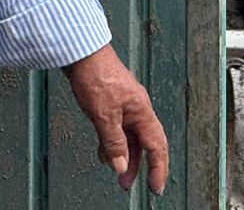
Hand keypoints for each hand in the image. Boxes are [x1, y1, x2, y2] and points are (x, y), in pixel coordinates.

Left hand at [63, 45, 168, 193]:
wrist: (84, 56)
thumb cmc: (98, 78)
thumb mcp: (103, 116)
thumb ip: (114, 143)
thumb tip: (120, 167)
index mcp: (142, 112)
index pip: (157, 146)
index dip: (158, 168)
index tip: (156, 187)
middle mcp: (138, 110)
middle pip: (146, 144)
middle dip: (140, 167)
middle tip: (130, 186)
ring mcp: (126, 107)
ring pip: (131, 138)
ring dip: (125, 157)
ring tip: (116, 174)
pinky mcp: (114, 105)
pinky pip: (119, 131)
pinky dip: (114, 145)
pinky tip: (105, 152)